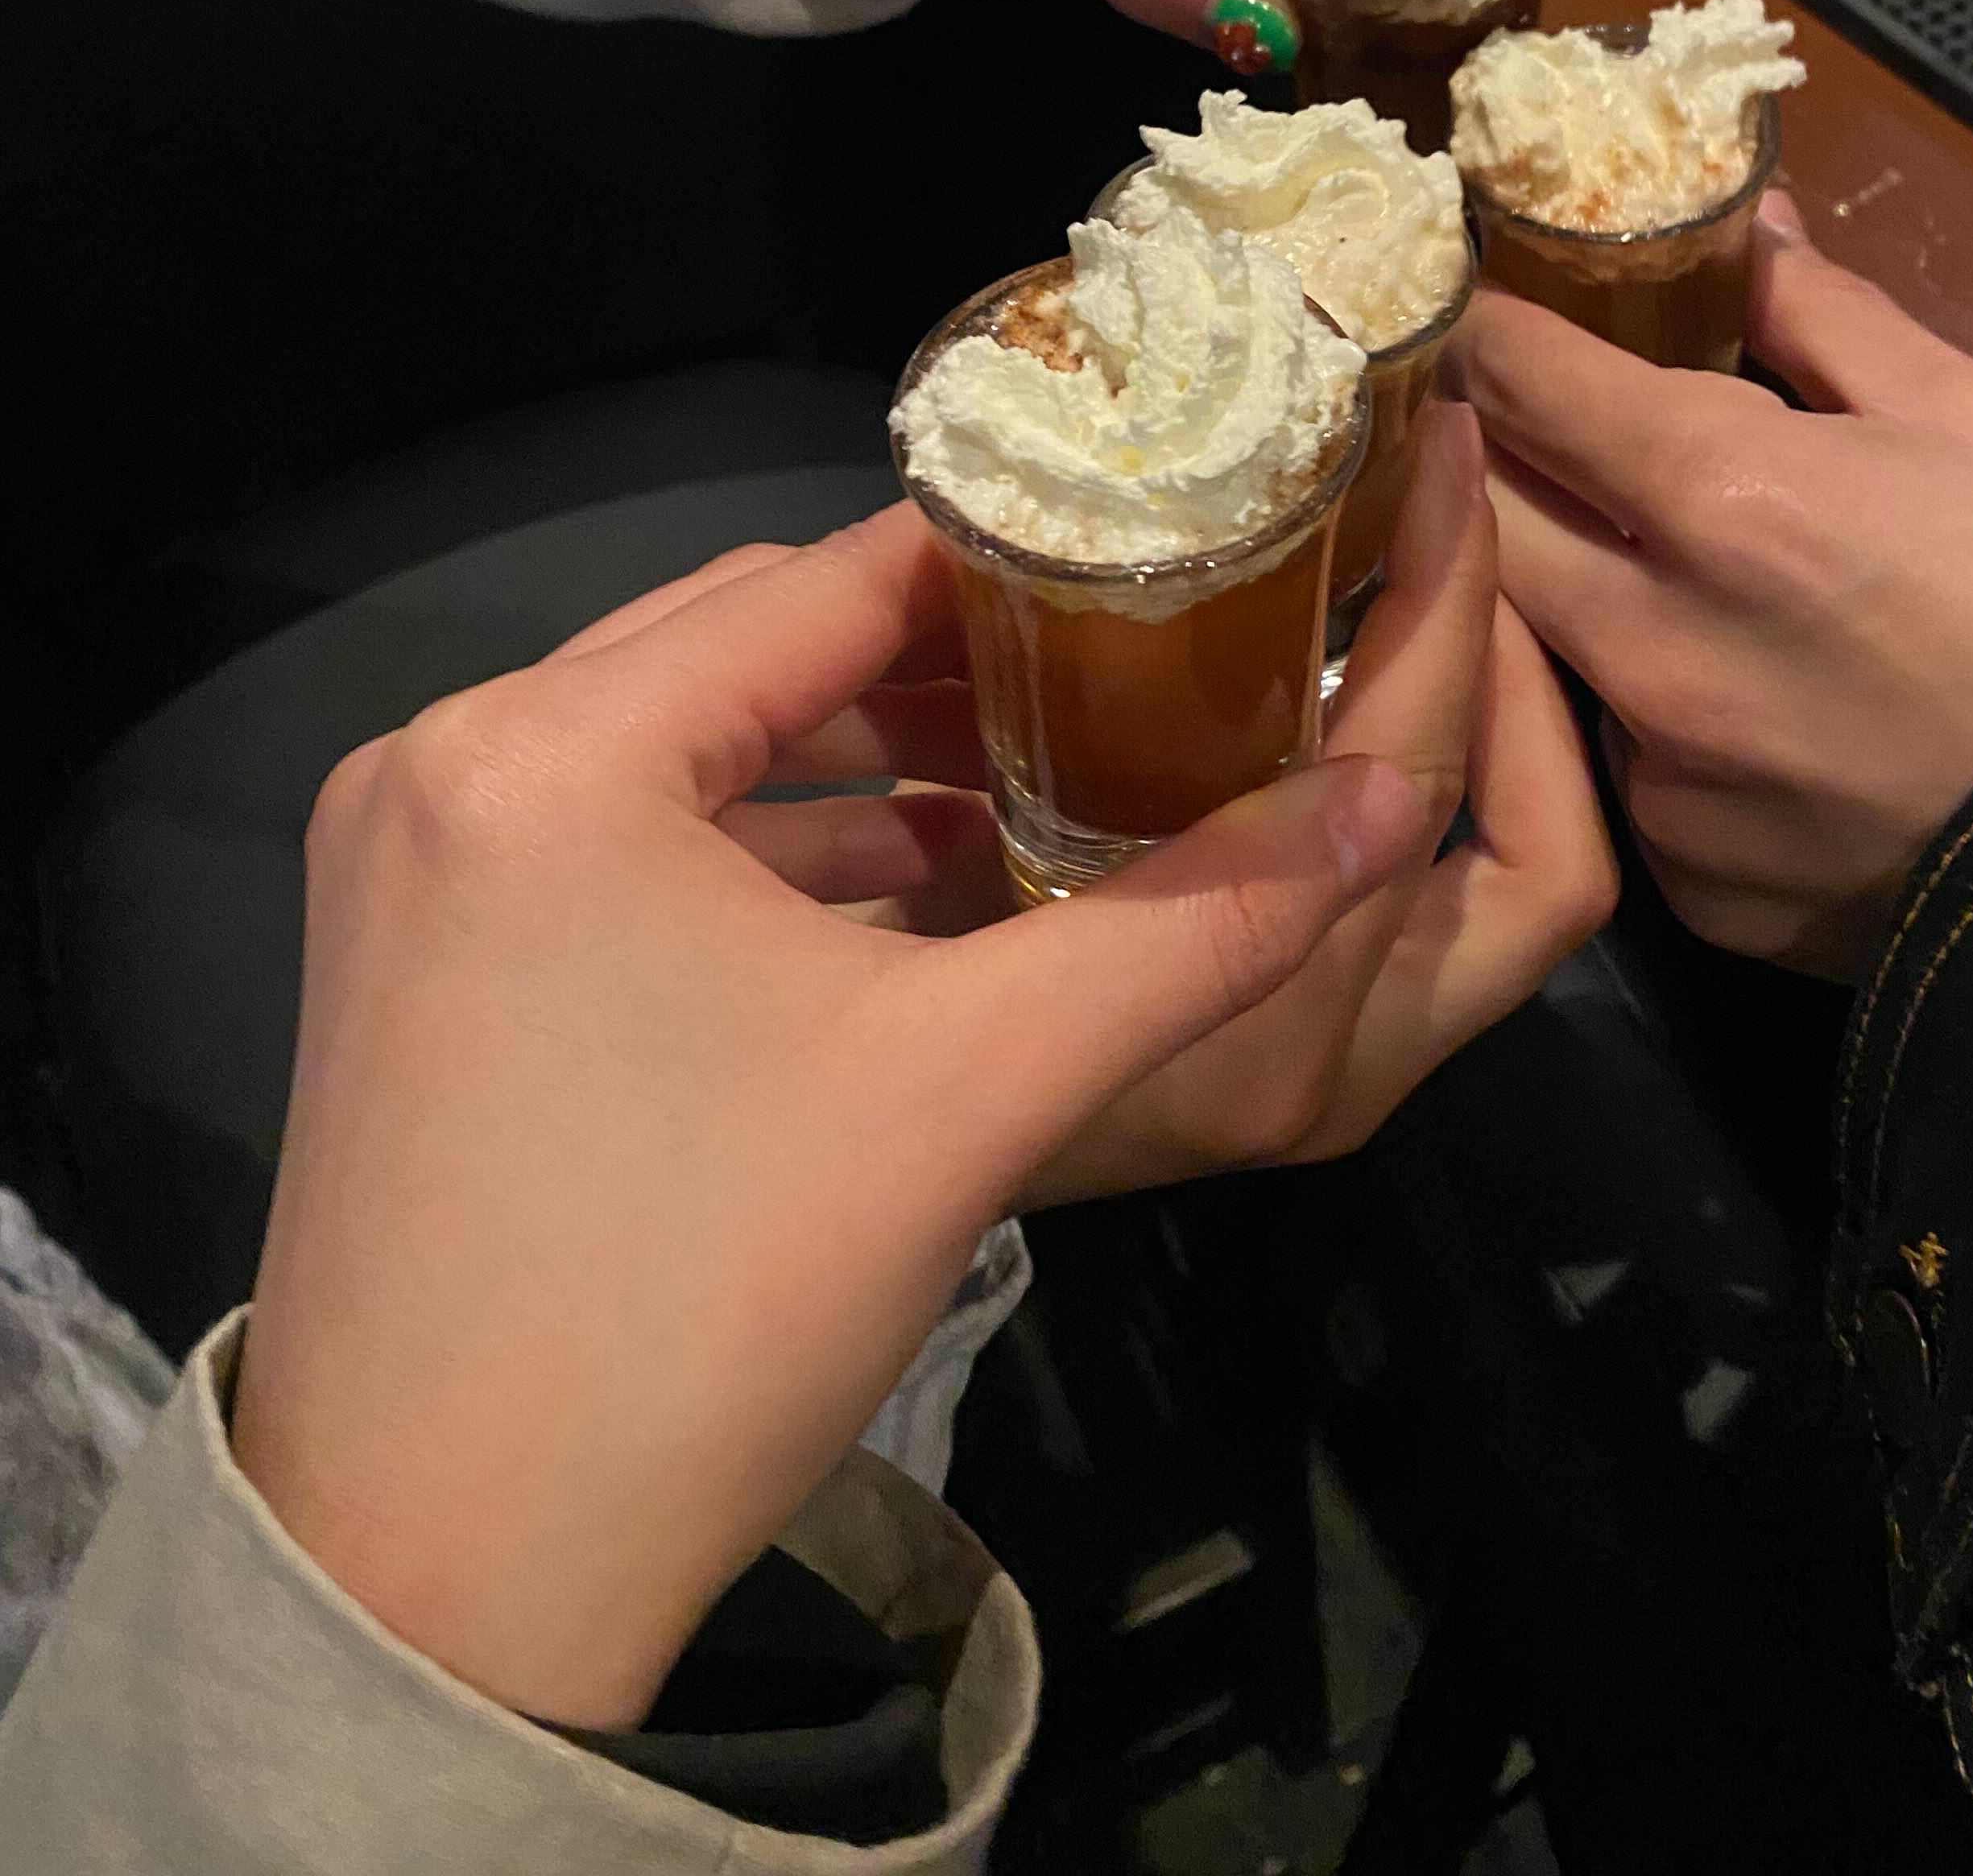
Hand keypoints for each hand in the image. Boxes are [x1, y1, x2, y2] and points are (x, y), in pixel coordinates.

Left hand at [229, 501, 1446, 1735]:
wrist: (445, 1590)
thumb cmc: (705, 1304)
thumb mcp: (972, 1090)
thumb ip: (1193, 923)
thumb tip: (1387, 803)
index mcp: (543, 750)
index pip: (824, 580)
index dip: (1015, 565)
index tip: (1167, 561)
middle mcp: (444, 763)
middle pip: (744, 647)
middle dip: (942, 666)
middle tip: (1130, 678)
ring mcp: (406, 866)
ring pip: (680, 744)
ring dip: (857, 761)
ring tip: (1044, 786)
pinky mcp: (409, 962)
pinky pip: (613, 838)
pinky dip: (757, 846)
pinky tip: (907, 887)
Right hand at [756, 404, 1615, 1195]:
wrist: (850, 1198)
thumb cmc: (877, 1034)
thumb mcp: (934, 870)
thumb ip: (999, 735)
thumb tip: (1012, 523)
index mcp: (1251, 1010)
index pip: (1413, 771)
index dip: (1447, 595)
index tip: (1443, 450)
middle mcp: (1332, 1060)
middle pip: (1542, 857)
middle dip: (1527, 681)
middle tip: (1466, 540)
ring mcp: (1350, 1075)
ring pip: (1518, 891)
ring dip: (1496, 732)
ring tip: (1436, 591)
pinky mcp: (1338, 1067)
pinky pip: (1456, 912)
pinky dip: (1440, 791)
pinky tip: (1361, 680)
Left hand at [1452, 196, 1972, 979]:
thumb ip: (1828, 318)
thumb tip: (1747, 233)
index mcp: (1717, 495)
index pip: (1515, 383)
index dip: (1498, 338)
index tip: (1505, 324)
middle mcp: (1652, 646)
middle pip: (1484, 532)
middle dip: (1500, 477)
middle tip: (1550, 446)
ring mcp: (1667, 785)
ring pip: (1551, 667)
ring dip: (1580, 615)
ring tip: (1670, 587)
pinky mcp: (1701, 895)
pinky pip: (1637, 789)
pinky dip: (1668, 742)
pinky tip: (1758, 724)